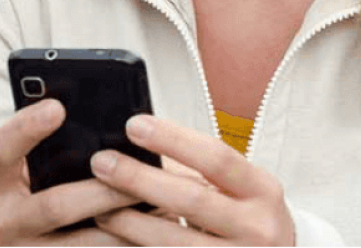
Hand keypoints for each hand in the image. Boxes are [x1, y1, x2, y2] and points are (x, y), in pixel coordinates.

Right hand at [0, 98, 142, 245]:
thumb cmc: (10, 191)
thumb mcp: (11, 166)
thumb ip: (38, 145)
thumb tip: (87, 116)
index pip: (3, 149)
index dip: (27, 128)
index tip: (58, 107)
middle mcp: (1, 221)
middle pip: (56, 206)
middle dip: (104, 191)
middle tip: (143, 175)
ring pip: (81, 246)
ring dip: (125, 228)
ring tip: (162, 209)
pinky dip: (122, 246)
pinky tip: (152, 237)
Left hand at [89, 115, 293, 245]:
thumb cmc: (247, 217)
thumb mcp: (239, 189)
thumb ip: (199, 169)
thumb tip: (141, 141)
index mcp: (261, 190)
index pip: (216, 157)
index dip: (173, 139)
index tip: (134, 125)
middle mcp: (258, 227)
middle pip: (192, 200)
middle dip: (141, 180)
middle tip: (102, 163)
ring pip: (176, 242)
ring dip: (132, 224)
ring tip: (98, 208)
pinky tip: (116, 241)